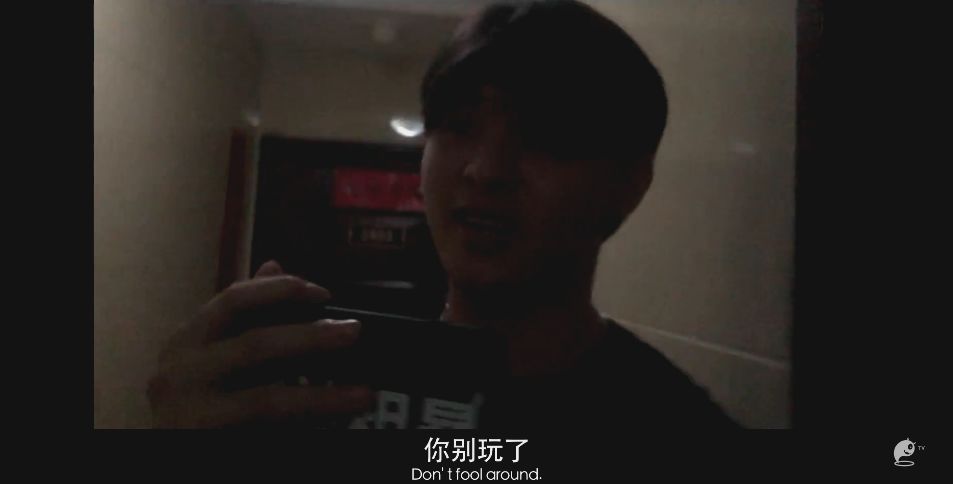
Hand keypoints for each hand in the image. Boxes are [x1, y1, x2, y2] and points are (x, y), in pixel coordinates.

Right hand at [147, 260, 373, 427]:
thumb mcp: (213, 351)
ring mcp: (189, 413)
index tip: (323, 293)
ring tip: (362, 395)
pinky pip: (268, 432)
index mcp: (186, 341)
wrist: (167, 454)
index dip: (280, 291)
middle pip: (255, 346)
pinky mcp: (204, 442)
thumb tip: (274, 265)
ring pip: (266, 400)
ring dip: (322, 398)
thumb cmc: (195, 400)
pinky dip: (307, 426)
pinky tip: (336, 422)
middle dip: (312, 337)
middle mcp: (180, 373)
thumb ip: (243, 315)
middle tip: (353, 332)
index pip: (234, 300)